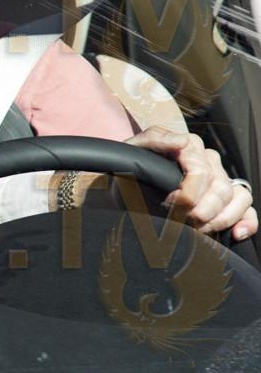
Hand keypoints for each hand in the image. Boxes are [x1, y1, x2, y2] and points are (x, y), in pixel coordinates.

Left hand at [125, 127, 256, 240]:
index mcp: (190, 147)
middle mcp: (209, 161)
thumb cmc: (132, 167)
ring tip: (199, 229)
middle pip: (221, 188)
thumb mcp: (135, 149)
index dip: (189, 192)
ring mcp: (220, 178)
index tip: (170, 204)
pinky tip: (236, 233)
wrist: (127, 184)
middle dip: (204, 209)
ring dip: (221, 218)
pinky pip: (246, 208)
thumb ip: (155, 139)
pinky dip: (246, 221)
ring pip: (238, 197)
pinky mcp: (227, 197)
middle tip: (184, 221)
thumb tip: (182, 142)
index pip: (202, 172)